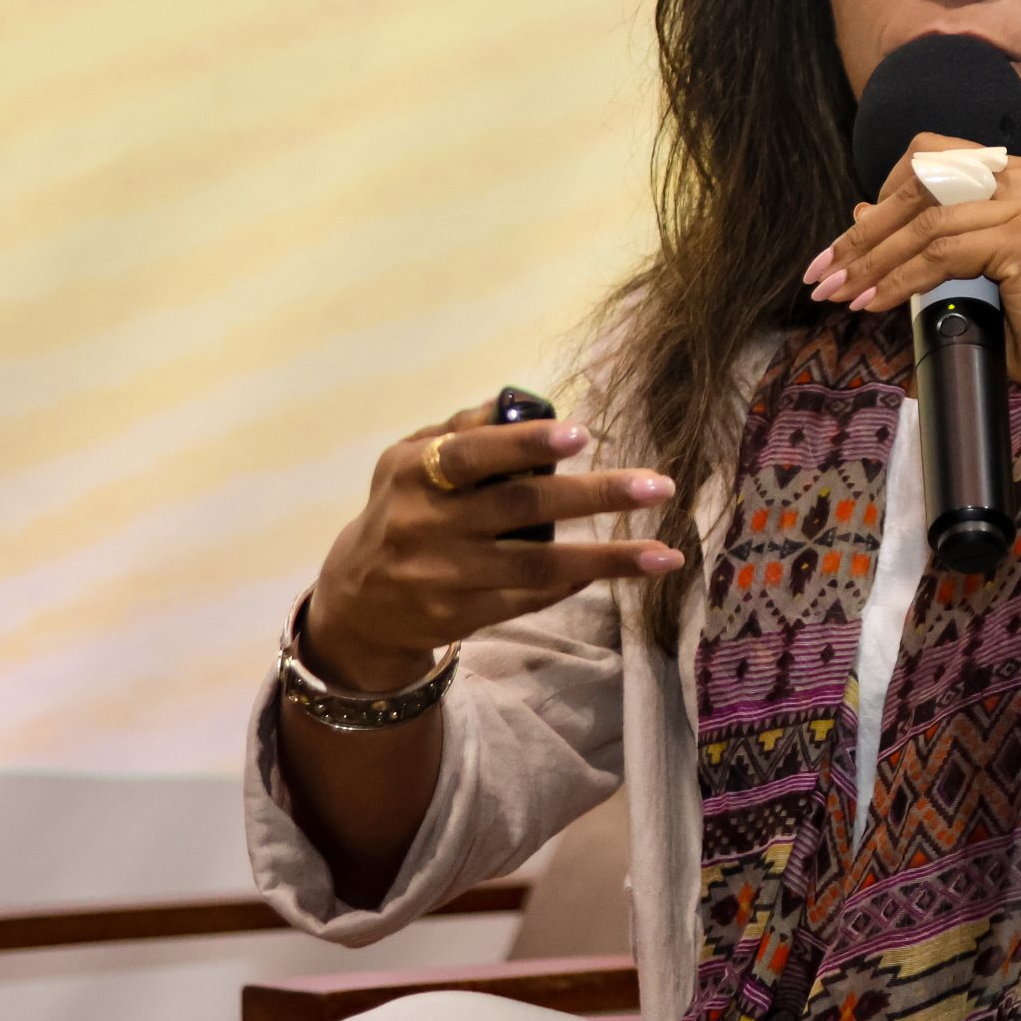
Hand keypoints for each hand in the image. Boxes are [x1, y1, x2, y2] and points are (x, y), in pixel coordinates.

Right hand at [302, 401, 681, 690]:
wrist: (356, 598)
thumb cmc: (402, 508)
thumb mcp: (408, 458)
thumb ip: (463, 429)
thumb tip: (526, 404)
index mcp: (414, 473)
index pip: (471, 455)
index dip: (525, 444)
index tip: (582, 435)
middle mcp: (427, 525)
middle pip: (520, 509)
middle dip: (595, 496)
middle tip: (658, 486)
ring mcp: (444, 576)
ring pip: (536, 566)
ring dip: (607, 559)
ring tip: (664, 555)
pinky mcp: (460, 616)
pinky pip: (529, 599)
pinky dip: (576, 582)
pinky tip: (617, 569)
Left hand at [803, 134, 1020, 418]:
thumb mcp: (971, 274)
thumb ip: (927, 239)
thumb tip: (861, 212)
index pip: (935, 157)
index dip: (884, 192)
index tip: (849, 241)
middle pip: (923, 186)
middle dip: (864, 233)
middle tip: (824, 271)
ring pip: (925, 224)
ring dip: (872, 261)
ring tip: (841, 293)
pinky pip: (941, 255)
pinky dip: (900, 282)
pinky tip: (876, 304)